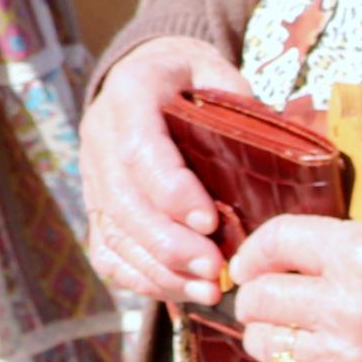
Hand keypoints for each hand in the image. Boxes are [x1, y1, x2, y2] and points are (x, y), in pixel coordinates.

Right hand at [81, 34, 246, 306]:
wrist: (144, 73)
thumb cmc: (190, 77)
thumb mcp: (214, 70)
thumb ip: (235, 102)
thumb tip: (270, 149)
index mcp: (128, 91)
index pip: (138, 148)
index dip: (170, 189)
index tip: (209, 221)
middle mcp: (99, 134)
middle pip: (121, 200)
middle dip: (168, 243)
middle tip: (214, 270)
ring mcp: (91, 174)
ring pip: (112, 232)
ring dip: (159, 269)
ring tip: (208, 291)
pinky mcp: (95, 206)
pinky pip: (107, 251)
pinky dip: (142, 278)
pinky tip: (181, 290)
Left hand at [226, 214, 361, 361]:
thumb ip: (347, 235)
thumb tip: (285, 244)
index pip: (277, 242)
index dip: (252, 251)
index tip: (247, 263)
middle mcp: (352, 306)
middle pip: (260, 299)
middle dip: (257, 295)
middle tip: (268, 296)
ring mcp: (355, 359)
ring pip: (266, 345)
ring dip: (268, 335)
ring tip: (286, 328)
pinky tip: (307, 360)